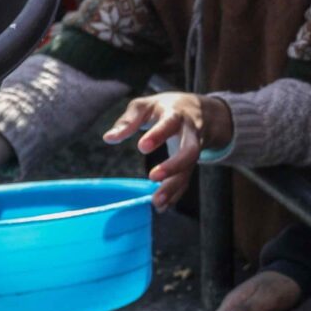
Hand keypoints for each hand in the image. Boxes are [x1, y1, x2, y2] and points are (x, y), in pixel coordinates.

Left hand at [105, 92, 232, 209]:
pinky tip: (163, 206)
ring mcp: (194, 150)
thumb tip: (109, 138)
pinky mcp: (192, 163)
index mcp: (176, 115)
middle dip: (174, 165)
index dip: (158, 135)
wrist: (201, 111)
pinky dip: (176, 193)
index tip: (142, 147)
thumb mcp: (146, 105)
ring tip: (157, 202)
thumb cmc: (166, 107)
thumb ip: (128, 120)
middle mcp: (190, 133)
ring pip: (189, 169)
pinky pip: (187, 179)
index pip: (169, 123)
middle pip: (190, 150)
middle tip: (153, 177)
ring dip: (174, 186)